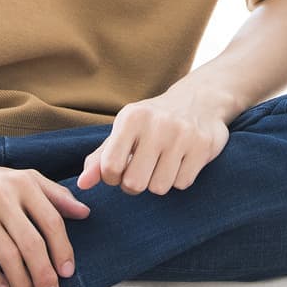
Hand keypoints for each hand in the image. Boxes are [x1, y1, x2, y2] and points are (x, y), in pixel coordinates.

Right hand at [0, 156, 91, 286]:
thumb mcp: (21, 179)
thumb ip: (54, 194)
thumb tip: (85, 213)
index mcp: (23, 183)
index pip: (51, 221)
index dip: (62, 249)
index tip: (68, 273)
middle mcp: (2, 195)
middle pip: (31, 242)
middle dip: (44, 274)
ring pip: (7, 254)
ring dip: (21, 283)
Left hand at [78, 82, 232, 196]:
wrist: (200, 99)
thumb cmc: (153, 121)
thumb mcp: (124, 131)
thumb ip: (100, 158)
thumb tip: (82, 184)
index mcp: (132, 117)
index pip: (110, 167)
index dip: (113, 178)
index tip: (121, 170)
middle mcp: (157, 123)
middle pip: (134, 184)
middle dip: (135, 185)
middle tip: (142, 171)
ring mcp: (183, 134)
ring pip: (159, 187)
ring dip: (159, 182)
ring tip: (163, 163)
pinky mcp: (204, 145)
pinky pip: (182, 183)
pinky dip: (179, 179)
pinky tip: (181, 161)